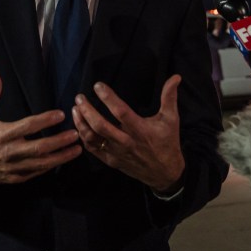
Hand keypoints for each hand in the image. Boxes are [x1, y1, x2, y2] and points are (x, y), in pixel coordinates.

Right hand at [0, 69, 81, 186]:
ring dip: (60, 157)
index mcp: (1, 134)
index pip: (28, 126)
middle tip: (75, 134)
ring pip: (40, 164)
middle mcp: (8, 152)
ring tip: (77, 149)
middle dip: (59, 142)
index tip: (61, 114)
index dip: (45, 120)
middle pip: (39, 148)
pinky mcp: (12, 178)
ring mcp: (11, 167)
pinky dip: (47, 167)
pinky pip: (33, 173)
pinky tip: (59, 161)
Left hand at [72, 74, 184, 192]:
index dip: (108, 98)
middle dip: (87, 110)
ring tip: (75, 109)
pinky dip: (83, 137)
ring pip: (93, 138)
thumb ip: (170, 97)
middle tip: (79, 97)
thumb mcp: (171, 119)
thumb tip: (175, 77)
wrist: (165, 173)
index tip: (97, 85)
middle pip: (101, 126)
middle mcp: (126, 142)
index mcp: (140, 130)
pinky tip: (79, 125)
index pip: (120, 112)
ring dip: (81, 123)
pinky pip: (93, 149)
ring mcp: (116, 153)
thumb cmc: (167, 142)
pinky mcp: (111, 160)